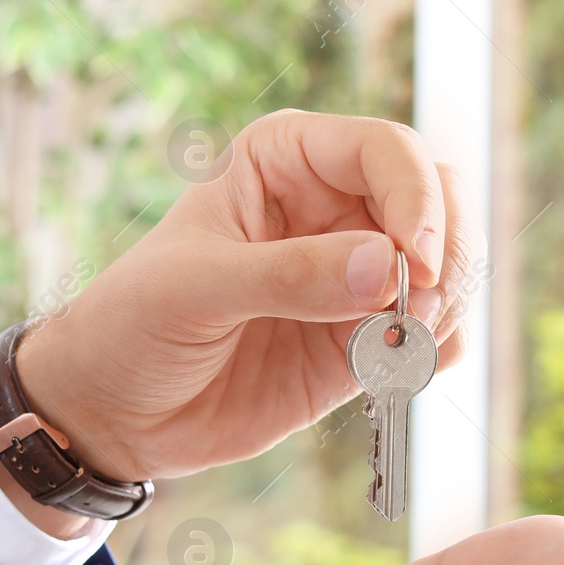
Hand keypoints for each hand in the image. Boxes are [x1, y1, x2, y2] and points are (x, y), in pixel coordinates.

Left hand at [7, 110, 476, 485]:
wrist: (114, 413)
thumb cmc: (131, 326)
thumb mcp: (194, 289)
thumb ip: (289, 275)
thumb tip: (386, 267)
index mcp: (287, 161)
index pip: (388, 151)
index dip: (416, 201)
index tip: (413, 266)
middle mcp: (335, 207)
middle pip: (440, 200)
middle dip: (447, 253)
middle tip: (417, 312)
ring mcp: (357, 274)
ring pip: (450, 265)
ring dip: (448, 305)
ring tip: (399, 348)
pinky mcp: (366, 338)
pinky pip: (436, 333)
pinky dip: (436, 350)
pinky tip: (396, 370)